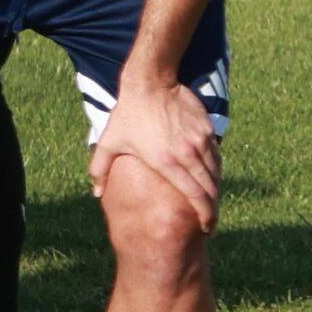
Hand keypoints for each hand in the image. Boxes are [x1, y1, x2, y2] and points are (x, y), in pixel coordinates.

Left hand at [89, 70, 220, 229]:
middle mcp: (188, 155)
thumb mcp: (109, 142)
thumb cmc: (128, 115)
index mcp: (167, 163)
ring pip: (216, 173)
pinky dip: (215, 169)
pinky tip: (209, 176)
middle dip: (214, 209)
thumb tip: (95, 193)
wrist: (150, 83)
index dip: (206, 216)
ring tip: (210, 201)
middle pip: (211, 190)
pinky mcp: (207, 130)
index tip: (208, 228)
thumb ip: (100, 169)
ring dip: (215, 190)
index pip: (196, 197)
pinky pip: (216, 156)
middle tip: (210, 221)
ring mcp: (200, 142)